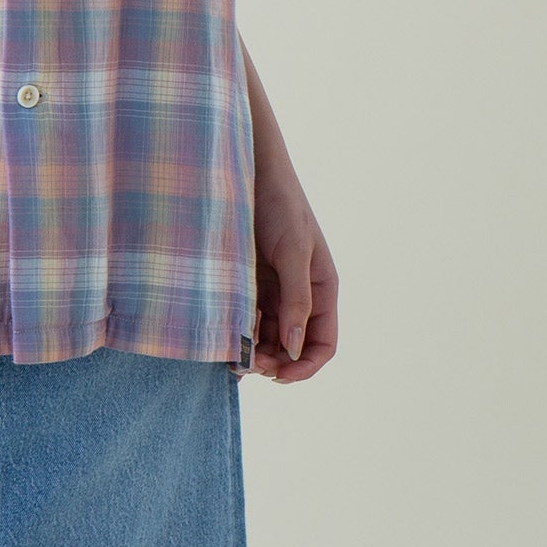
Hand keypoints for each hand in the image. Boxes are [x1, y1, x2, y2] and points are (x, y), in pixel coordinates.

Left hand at [250, 165, 338, 383]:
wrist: (249, 169)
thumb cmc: (279, 204)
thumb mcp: (292, 250)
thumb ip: (296, 298)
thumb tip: (293, 347)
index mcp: (321, 289)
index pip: (323, 343)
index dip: (305, 366)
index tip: (278, 377)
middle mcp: (299, 294)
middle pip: (292, 347)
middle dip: (274, 363)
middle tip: (247, 365)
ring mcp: (272, 290)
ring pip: (267, 337)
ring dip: (254, 352)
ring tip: (233, 356)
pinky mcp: (247, 283)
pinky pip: (247, 318)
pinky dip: (239, 332)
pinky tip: (224, 334)